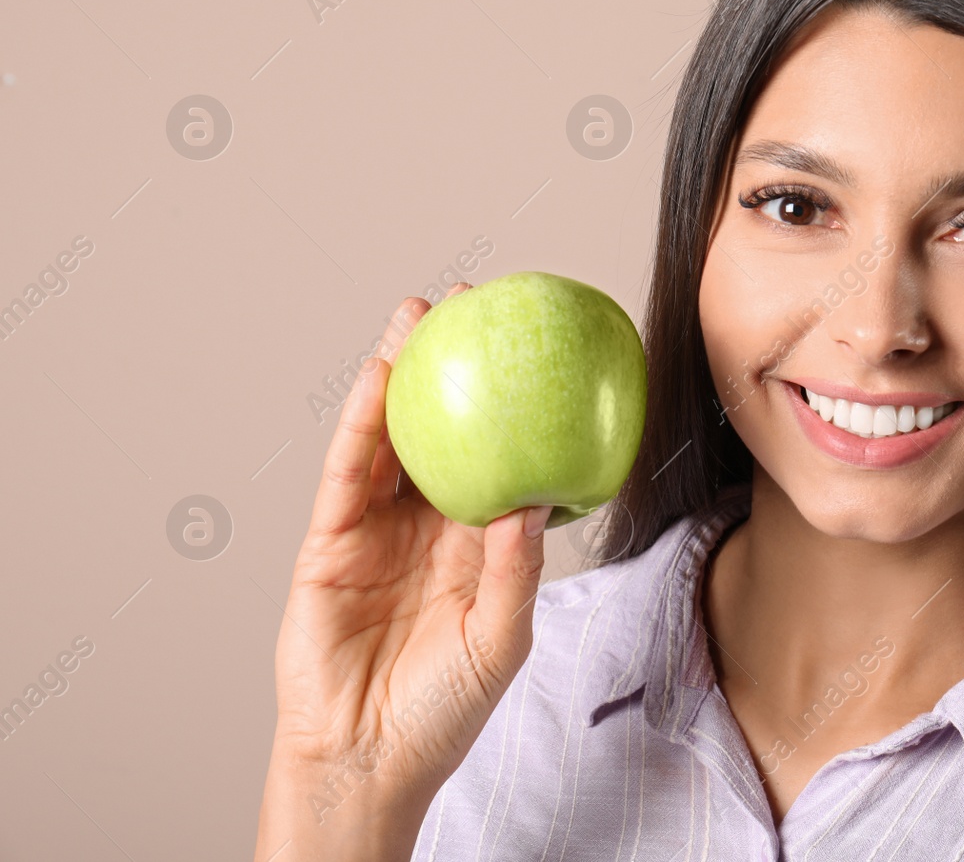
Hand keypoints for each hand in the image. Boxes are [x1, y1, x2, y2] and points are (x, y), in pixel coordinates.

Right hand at [254, 283, 553, 861]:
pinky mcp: (328, 542)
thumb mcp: (500, 639)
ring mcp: (374, 529)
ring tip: (414, 316)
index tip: (530, 347)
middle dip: (451, 365)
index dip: (507, 404)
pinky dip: (361, 425)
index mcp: (473, 542)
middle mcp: (425, 524)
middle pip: (439, 428)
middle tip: (470, 302)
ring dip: (399, 373)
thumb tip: (535, 501)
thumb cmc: (444, 710)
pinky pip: (347, 472)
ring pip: (388, 436)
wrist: (370, 759)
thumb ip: (515, 571)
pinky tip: (379, 379)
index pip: (494, 454)